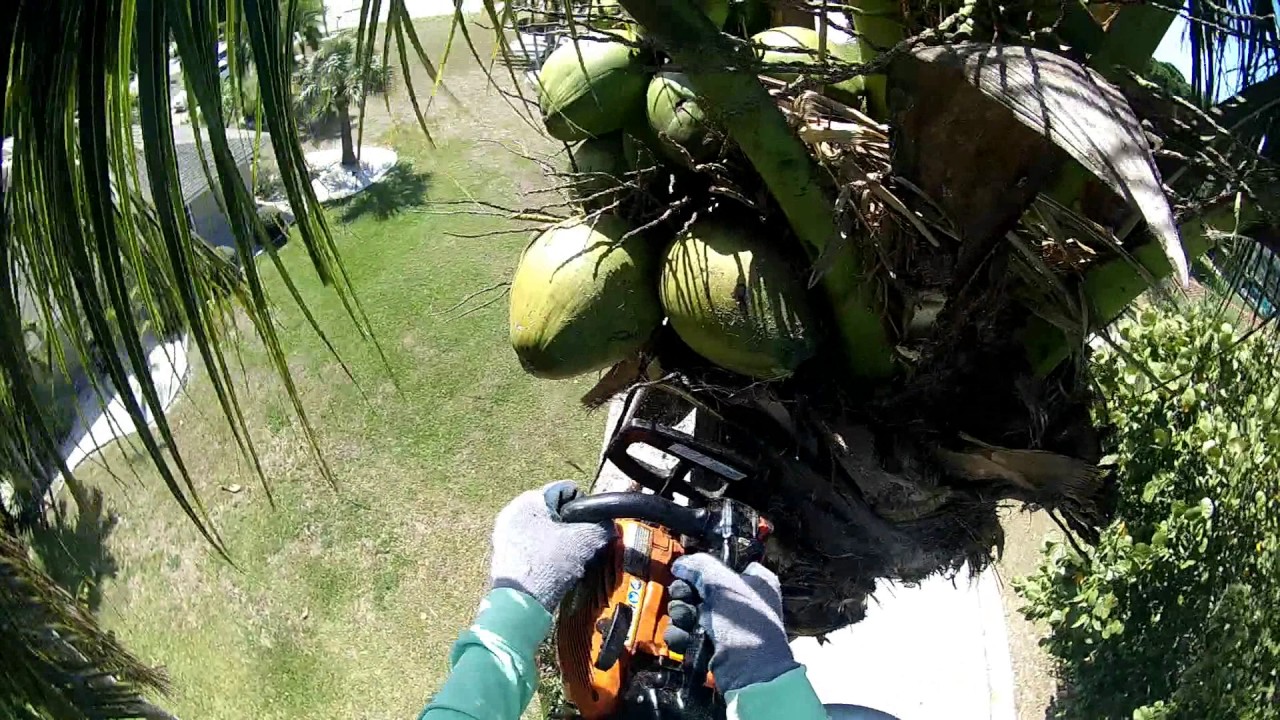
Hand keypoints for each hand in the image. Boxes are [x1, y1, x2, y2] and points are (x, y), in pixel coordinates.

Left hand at [490, 481, 611, 609]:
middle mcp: (513, 510)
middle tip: (580, 544)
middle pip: (554, 510)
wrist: (522, 602)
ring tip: (567, 559)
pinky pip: (532, 543)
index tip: (589, 526)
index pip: (566, 490)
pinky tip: (553, 567)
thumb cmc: (549, 566)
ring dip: (559, 540)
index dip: (584, 508)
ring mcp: (505, 532)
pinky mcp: (504, 552)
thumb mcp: (585, 541)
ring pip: (543, 528)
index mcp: (529, 499)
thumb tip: (609, 525)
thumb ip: (602, 526)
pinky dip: (545, 551)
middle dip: (570, 525)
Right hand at [664, 554, 797, 691]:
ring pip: (690, 611)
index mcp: (755, 582)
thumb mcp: (723, 584)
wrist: (750, 674)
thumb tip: (681, 564)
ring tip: (685, 619)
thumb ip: (699, 566)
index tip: (689, 570)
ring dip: (681, 614)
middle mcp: (741, 602)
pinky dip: (681, 634)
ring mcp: (726, 626)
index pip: (726, 565)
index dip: (706, 567)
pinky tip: (681, 636)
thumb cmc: (745, 624)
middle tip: (683, 596)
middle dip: (686, 592)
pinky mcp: (712, 646)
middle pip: (701, 588)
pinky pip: (688, 633)